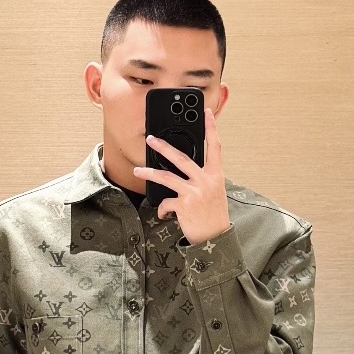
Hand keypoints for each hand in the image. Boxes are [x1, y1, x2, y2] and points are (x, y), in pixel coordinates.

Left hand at [132, 102, 231, 245]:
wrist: (215, 240)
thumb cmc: (214, 216)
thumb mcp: (215, 193)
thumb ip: (204, 178)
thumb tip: (187, 169)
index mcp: (215, 175)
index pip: (215, 147)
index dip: (211, 128)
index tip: (207, 113)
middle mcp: (205, 181)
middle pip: (181, 158)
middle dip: (163, 147)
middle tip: (151, 139)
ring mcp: (194, 192)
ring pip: (166, 177)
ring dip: (149, 173)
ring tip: (137, 170)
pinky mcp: (184, 205)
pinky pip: (166, 202)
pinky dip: (162, 209)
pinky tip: (164, 214)